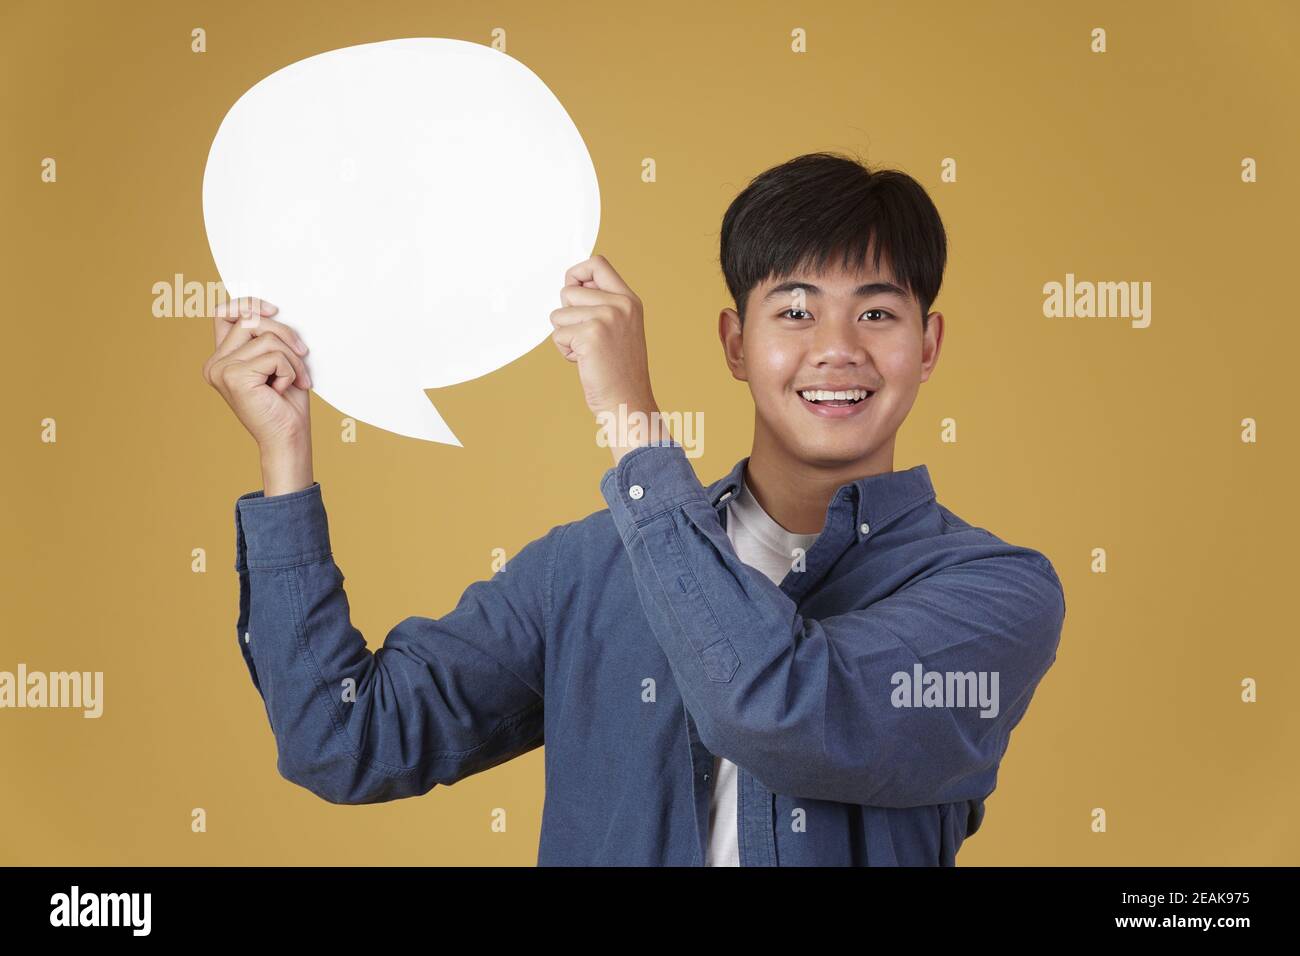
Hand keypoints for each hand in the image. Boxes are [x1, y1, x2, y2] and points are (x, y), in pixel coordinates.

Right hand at [202, 296, 314, 493]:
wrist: (289, 438)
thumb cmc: (287, 402)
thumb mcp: (277, 361)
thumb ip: (266, 337)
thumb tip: (270, 309)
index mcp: (221, 358)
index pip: (224, 313)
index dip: (248, 304)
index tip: (274, 310)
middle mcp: (215, 364)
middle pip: (251, 320)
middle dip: (285, 334)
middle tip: (303, 356)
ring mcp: (221, 370)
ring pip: (266, 337)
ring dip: (292, 357)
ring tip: (296, 379)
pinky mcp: (234, 377)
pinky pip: (274, 355)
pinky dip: (290, 370)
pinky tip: (285, 389)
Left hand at [549, 255, 657, 419]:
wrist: (628, 402)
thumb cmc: (619, 371)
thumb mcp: (619, 328)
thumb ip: (601, 304)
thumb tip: (569, 286)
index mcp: (629, 300)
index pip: (597, 264)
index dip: (576, 274)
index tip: (573, 295)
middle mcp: (620, 305)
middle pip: (569, 290)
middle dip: (567, 315)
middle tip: (585, 337)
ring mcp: (606, 318)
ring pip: (559, 314)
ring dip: (565, 336)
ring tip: (587, 352)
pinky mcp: (590, 335)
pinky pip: (558, 335)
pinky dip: (565, 352)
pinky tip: (585, 362)